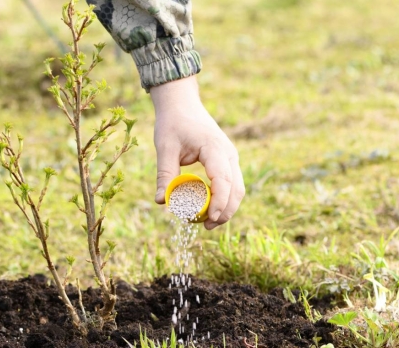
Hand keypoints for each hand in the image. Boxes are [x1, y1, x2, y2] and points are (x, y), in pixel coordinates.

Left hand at [151, 76, 244, 229]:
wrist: (182, 104)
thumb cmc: (173, 123)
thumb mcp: (165, 148)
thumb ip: (164, 174)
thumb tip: (160, 201)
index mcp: (214, 148)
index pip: (223, 180)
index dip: (219, 202)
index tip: (210, 219)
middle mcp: (228, 154)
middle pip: (236, 189)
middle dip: (225, 211)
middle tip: (207, 227)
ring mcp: (230, 158)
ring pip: (237, 188)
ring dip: (226, 207)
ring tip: (208, 224)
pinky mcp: (226, 161)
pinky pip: (231, 184)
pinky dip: (224, 199)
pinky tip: (209, 210)